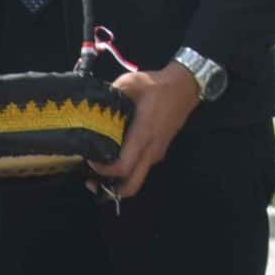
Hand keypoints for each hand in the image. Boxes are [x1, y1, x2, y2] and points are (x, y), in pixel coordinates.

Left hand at [88, 64, 200, 199]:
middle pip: (132, 185)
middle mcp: (151, 150)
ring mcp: (156, 152)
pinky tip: (111, 158)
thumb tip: (90, 103)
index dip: (103, 170)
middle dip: (110, 191)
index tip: (88, 160)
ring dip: (117, 182)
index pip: (123, 167)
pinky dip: (126, 171)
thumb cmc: (157, 86)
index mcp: (143, 136)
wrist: (185, 86)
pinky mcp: (158, 150)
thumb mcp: (130, 84)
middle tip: (90, 182)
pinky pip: (140, 168)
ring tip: (96, 173)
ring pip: (137, 178)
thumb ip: (110, 95)